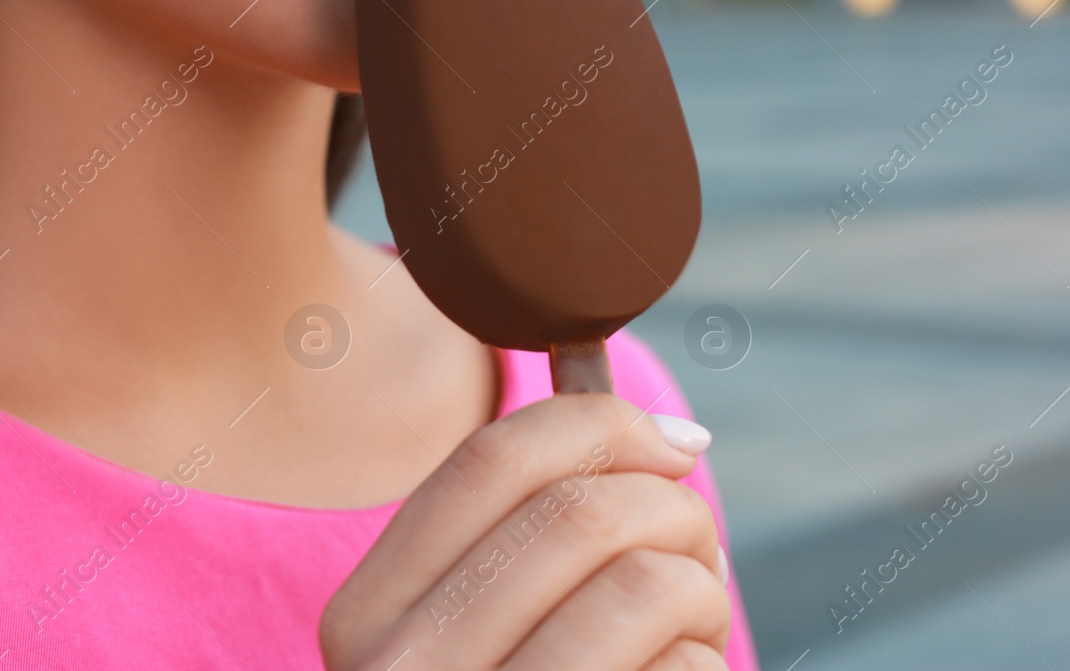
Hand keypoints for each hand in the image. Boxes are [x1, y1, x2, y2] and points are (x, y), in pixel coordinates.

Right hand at [321, 393, 729, 669]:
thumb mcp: (469, 634)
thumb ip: (522, 534)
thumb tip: (655, 427)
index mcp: (363, 618)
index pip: (490, 460)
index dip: (602, 423)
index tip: (676, 442)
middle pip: (579, 512)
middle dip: (675, 510)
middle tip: (699, 551)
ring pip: (645, 583)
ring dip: (701, 591)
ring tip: (694, 626)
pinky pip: (682, 669)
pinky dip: (706, 662)